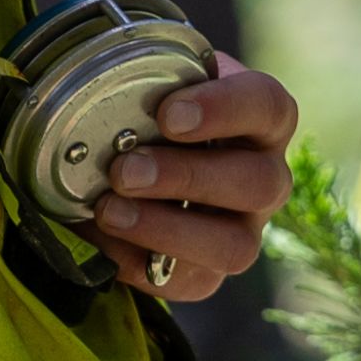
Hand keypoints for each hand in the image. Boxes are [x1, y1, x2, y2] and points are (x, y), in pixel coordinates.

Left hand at [94, 55, 304, 307]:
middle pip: (259, 183)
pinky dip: (137, 261)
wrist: (132, 162)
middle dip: (187, 177)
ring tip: (109, 210)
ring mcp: (244, 231)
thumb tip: (91, 89)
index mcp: (262, 119)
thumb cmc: (149, 113)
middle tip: (125, 170)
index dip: (225, 109)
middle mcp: (266, 178)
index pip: (268, 106)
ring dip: (166, 228)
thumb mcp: (154, 84)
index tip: (169, 114)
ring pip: (234, 246)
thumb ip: (140, 79)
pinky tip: (100, 237)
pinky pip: (189, 281)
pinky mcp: (209, 273)